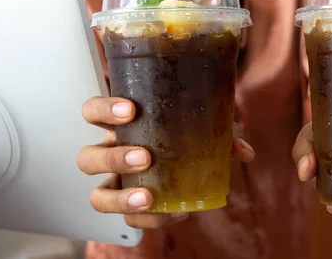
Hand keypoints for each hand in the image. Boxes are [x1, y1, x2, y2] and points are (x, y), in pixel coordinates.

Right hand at [76, 97, 254, 227]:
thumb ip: (223, 134)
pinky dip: (152, 220)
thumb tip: (244, 151)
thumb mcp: (205, 127)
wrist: (191, 163)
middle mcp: (111, 155)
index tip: (129, 110)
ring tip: (149, 196)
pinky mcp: (131, 209)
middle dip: (113, 158)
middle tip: (144, 157)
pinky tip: (176, 211)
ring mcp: (117, 185)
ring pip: (97, 197)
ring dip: (120, 198)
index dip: (102, 110)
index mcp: (121, 127)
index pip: (93, 112)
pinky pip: (130, 222)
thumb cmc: (187, 135)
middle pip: (87, 158)